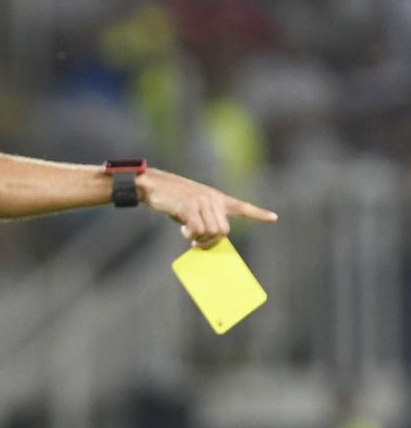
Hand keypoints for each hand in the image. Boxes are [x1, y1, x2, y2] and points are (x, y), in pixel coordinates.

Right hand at [138, 169, 277, 246]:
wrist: (153, 185)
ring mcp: (202, 202)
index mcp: (216, 198)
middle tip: (197, 243)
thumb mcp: (192, 206)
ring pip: (212, 232)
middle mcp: (213, 199)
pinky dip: (190, 235)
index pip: (242, 206)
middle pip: (224, 231)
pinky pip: (197, 230)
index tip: (273, 218)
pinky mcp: (189, 207)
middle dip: (211, 242)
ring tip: (188, 233)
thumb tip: (206, 239)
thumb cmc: (171, 198)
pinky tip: (183, 229)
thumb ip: (204, 218)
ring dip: (199, 239)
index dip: (258, 214)